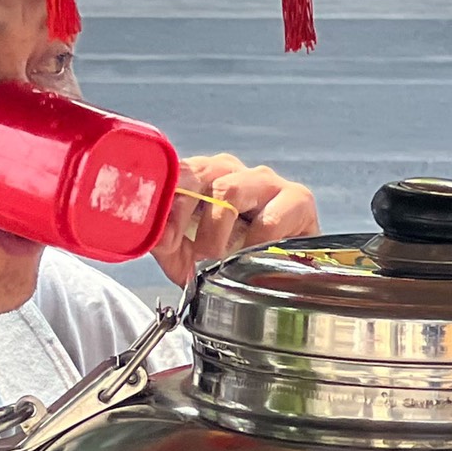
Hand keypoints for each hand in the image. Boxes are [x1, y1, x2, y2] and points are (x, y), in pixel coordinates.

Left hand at [153, 154, 319, 285]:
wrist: (273, 278)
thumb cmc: (226, 258)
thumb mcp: (186, 255)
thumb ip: (165, 243)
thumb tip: (154, 233)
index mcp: (202, 176)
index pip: (177, 172)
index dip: (165, 201)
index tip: (160, 234)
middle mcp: (232, 171)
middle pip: (200, 174)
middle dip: (183, 212)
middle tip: (181, 246)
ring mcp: (265, 182)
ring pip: (229, 190)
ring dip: (215, 230)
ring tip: (214, 257)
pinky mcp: (297, 200)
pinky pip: (269, 218)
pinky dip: (252, 243)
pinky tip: (249, 258)